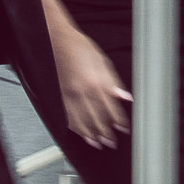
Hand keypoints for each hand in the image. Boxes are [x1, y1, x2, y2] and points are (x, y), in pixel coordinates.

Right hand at [53, 23, 131, 147]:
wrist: (58, 41)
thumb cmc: (80, 47)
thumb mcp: (103, 62)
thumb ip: (114, 83)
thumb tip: (125, 97)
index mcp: (95, 82)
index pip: (110, 108)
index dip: (118, 121)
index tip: (124, 129)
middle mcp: (81, 91)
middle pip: (96, 118)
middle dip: (105, 132)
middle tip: (111, 142)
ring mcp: (68, 95)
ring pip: (80, 121)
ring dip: (90, 134)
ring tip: (97, 143)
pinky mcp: (58, 97)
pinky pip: (66, 117)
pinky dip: (74, 128)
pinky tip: (80, 133)